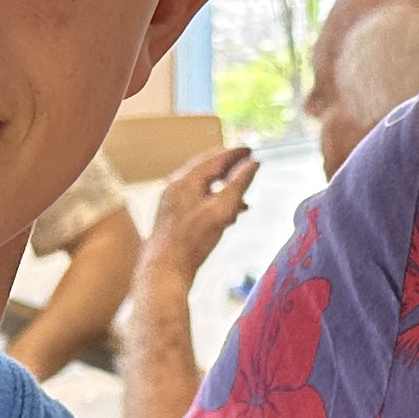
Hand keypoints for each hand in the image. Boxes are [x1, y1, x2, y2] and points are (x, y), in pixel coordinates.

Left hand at [144, 145, 259, 284]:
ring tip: (242, 190)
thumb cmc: (191, 240)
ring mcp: (173, 201)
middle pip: (207, 169)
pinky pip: (199, 200)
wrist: (166, 268)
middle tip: (246, 163)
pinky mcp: (175, 216)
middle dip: (229, 167)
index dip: (235, 154)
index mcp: (186, 180)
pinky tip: (228, 213)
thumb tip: (252, 164)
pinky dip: (215, 200)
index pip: (215, 158)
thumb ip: (238, 185)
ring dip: (224, 186)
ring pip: (203, 186)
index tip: (250, 149)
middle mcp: (176, 187)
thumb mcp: (221, 210)